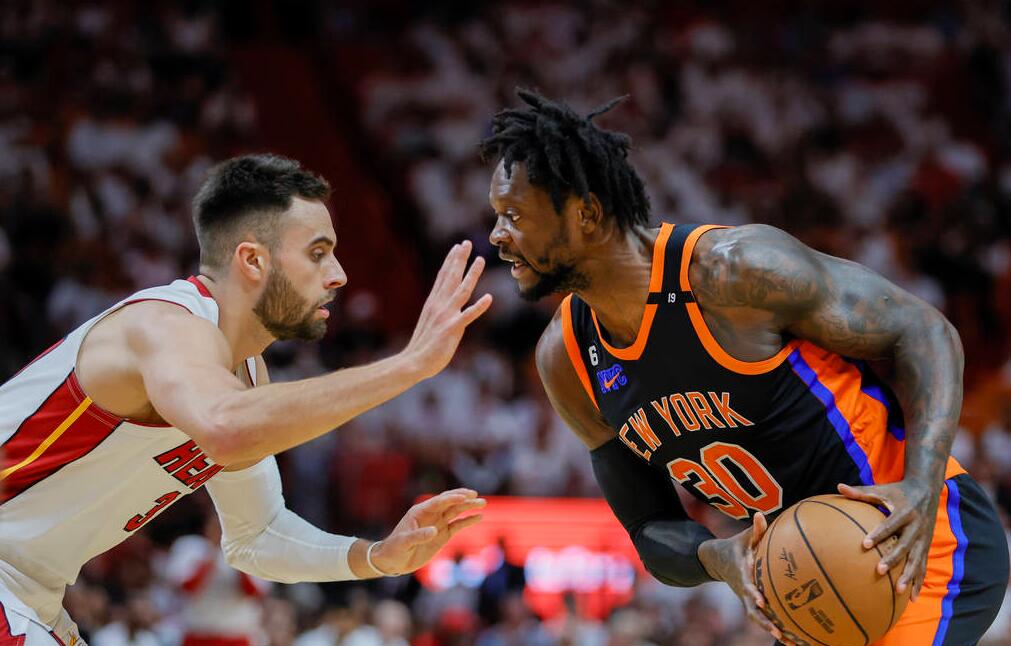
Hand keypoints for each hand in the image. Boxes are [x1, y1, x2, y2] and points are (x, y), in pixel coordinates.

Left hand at [370, 488, 485, 575]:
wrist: (393, 561)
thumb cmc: (394, 549)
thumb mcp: (403, 543)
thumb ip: (418, 536)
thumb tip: (434, 531)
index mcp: (419, 512)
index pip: (437, 502)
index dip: (450, 498)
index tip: (463, 497)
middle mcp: (431, 515)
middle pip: (449, 503)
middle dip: (462, 498)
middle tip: (475, 495)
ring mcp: (438, 524)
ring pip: (456, 512)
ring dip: (468, 507)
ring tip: (482, 503)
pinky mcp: (443, 535)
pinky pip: (458, 525)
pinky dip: (468, 521)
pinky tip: (479, 517)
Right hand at [404, 241, 492, 379]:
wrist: (413, 362)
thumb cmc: (423, 345)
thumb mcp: (430, 322)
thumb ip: (438, 311)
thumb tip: (444, 304)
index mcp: (433, 303)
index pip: (443, 277)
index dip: (451, 261)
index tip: (457, 247)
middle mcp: (439, 306)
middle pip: (451, 278)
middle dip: (459, 259)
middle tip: (466, 242)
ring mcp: (446, 316)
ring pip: (462, 291)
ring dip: (472, 274)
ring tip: (481, 260)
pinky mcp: (452, 329)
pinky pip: (468, 316)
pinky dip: (479, 307)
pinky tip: (489, 298)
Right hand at [699, 513, 790, 643]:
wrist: (716, 560)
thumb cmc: (736, 546)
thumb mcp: (743, 537)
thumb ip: (755, 529)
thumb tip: (760, 515)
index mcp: (742, 573)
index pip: (747, 585)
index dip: (753, 593)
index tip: (763, 601)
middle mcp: (743, 589)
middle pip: (752, 609)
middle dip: (764, 621)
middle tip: (777, 631)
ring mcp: (746, 598)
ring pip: (757, 618)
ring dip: (771, 629)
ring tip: (788, 642)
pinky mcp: (750, 603)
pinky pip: (762, 618)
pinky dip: (773, 628)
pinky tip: (790, 639)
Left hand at [838, 479, 937, 600]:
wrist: (927, 490)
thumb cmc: (898, 491)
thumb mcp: (882, 489)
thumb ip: (860, 492)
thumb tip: (838, 486)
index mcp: (905, 512)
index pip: (889, 525)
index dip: (878, 534)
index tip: (865, 545)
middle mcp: (917, 527)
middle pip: (904, 545)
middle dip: (893, 558)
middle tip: (879, 570)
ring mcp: (923, 538)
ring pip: (917, 560)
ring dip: (909, 576)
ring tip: (898, 590)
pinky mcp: (927, 546)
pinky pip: (924, 566)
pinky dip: (919, 582)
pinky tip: (912, 597)